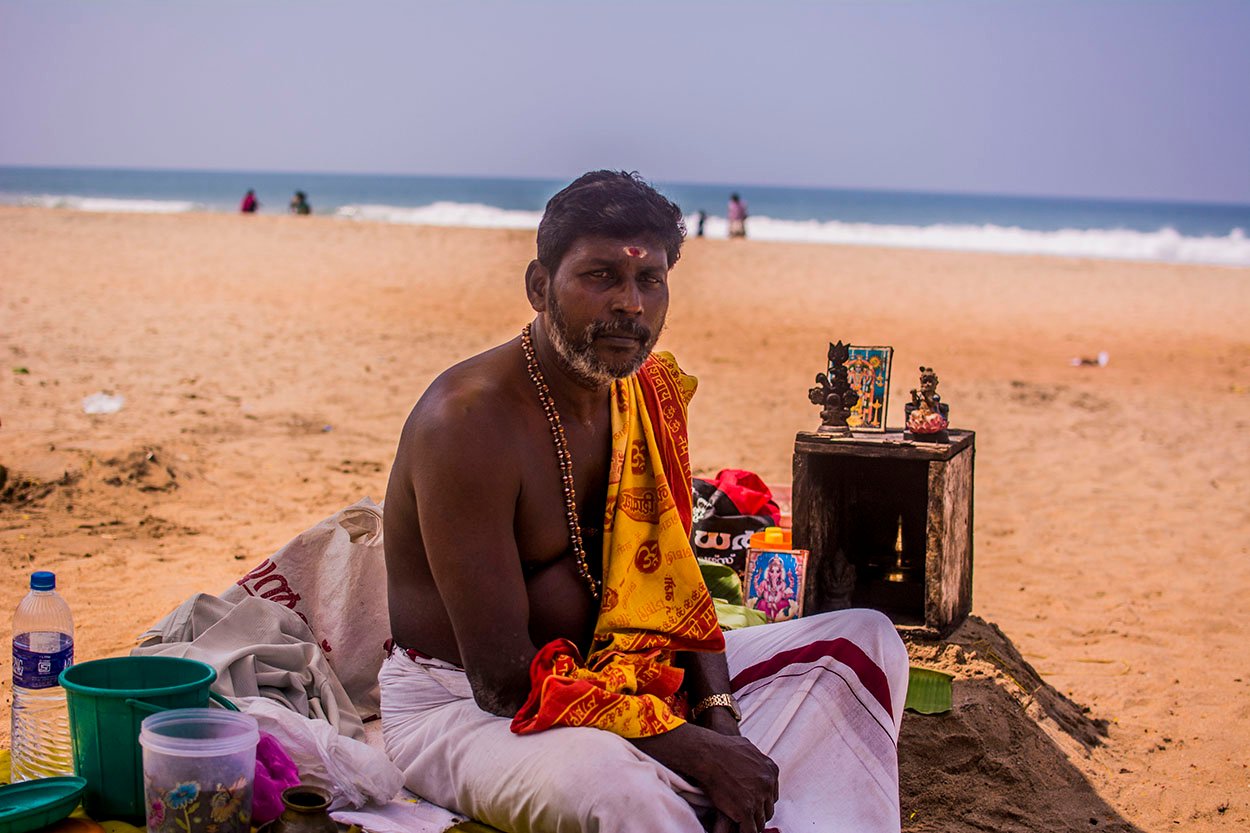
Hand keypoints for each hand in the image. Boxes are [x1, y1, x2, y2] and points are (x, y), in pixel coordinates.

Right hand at [633, 724, 777, 832]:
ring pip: (760, 822)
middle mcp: (768, 784)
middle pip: (768, 809)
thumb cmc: (721, 748)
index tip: (752, 804)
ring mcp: (758, 798)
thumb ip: (756, 759)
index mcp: (771, 770)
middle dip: (757, 812)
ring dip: (750, 823)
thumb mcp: (747, 747)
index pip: (772, 795)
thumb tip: (757, 762)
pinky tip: (738, 829)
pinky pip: (750, 830)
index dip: (761, 801)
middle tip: (745, 815)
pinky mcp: (746, 810)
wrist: (707, 753)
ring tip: (740, 823)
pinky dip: (744, 832)